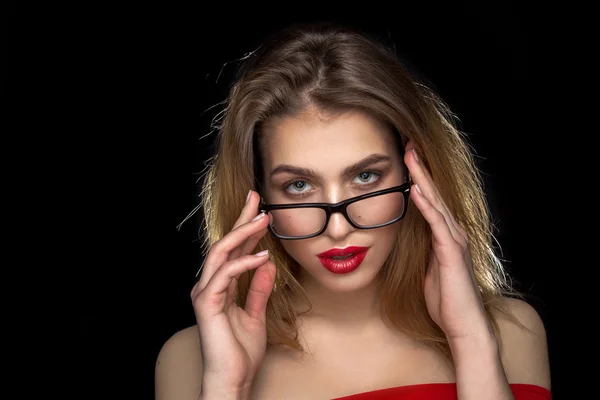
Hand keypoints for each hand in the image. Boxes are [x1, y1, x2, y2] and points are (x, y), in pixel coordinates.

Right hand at [190, 190, 275, 392]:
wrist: (232, 379)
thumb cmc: (240, 352)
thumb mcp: (255, 313)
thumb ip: (258, 289)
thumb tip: (266, 264)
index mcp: (220, 286)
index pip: (233, 250)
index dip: (245, 228)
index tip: (259, 209)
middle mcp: (209, 285)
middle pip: (224, 244)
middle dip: (240, 219)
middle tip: (256, 198)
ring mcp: (206, 293)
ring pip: (221, 253)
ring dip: (243, 234)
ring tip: (263, 220)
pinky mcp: (207, 303)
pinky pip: (225, 275)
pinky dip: (244, 263)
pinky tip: (263, 256)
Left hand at [404, 142, 490, 341]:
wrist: (463, 325)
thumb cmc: (446, 300)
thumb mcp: (428, 269)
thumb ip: (424, 251)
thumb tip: (412, 238)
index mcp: (445, 236)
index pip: (430, 201)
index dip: (418, 179)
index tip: (406, 158)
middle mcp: (452, 233)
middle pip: (434, 194)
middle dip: (420, 169)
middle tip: (408, 144)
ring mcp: (453, 241)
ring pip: (436, 202)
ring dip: (422, 178)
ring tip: (411, 156)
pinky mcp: (451, 252)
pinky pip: (436, 223)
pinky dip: (426, 205)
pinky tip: (416, 190)